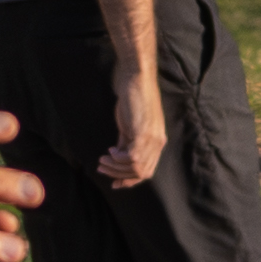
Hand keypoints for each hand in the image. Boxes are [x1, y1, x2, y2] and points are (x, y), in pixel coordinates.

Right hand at [97, 67, 167, 193]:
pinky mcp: (144, 133)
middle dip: (120, 175)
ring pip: (136, 167)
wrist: (136, 78)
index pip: (146, 171)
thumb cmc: (132, 98)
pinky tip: (110, 151)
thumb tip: (118, 156)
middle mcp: (157, 143)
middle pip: (142, 173)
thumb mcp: (130, 125)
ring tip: (103, 160)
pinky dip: (118, 158)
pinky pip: (132, 157)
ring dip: (116, 167)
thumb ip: (126, 141)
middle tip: (103, 169)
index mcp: (157, 142)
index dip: (130, 180)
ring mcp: (152, 139)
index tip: (114, 183)